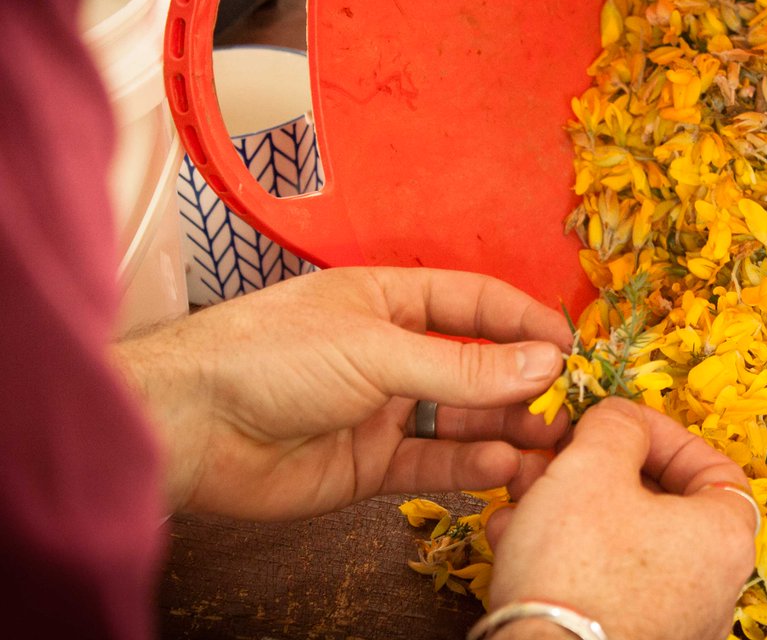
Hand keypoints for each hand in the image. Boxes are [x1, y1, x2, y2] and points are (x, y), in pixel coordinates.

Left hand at [111, 267, 571, 518]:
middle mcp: (392, 351)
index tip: (574, 347)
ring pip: (461, 419)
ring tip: (552, 444)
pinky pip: (433, 464)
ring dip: (507, 429)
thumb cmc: (271, 356)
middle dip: (525, 385)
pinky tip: (504, 466)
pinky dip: (470, 467)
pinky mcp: (369, 463)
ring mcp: (382, 409)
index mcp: (390, 300)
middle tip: (573, 407)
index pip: (475, 304)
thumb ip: (462, 364)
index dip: (525, 322)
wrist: (191, 427)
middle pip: (476, 365)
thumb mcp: (376, 348)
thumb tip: (544, 362)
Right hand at [484, 398, 757, 639]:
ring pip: (621, 540)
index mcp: (724, 537)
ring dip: (570, 507)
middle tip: (559, 456)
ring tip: (522, 497)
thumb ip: (615, 424)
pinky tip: (516, 541)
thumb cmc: (576, 567)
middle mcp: (712, 586)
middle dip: (598, 470)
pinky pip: (604, 582)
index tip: (617, 423)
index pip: (713, 465)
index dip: (662, 433)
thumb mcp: (591, 465)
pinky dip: (565, 554)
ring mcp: (674, 621)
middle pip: (660, 502)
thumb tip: (619, 417)